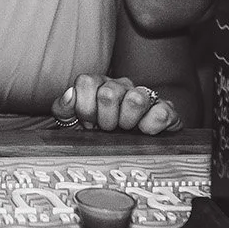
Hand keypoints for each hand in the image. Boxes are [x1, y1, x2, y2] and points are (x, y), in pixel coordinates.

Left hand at [55, 74, 180, 133]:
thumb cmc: (98, 132)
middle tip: (107, 129)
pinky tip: (145, 132)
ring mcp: (144, 95)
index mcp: (98, 85)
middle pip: (108, 93)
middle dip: (105, 119)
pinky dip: (152, 125)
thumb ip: (62, 108)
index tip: (88, 123)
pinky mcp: (166, 109)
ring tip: (126, 130)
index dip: (84, 107)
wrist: (130, 145)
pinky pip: (162, 112)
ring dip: (127, 121)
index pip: (86, 82)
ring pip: (136, 98)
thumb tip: (70, 95)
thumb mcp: (73, 122)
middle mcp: (121, 86)